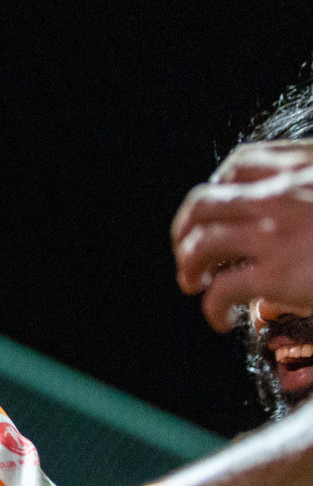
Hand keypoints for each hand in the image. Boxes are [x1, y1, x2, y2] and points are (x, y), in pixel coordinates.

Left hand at [173, 139, 312, 331]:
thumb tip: (287, 221)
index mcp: (305, 169)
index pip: (239, 164)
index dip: (218, 188)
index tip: (216, 212)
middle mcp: (281, 195)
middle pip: (204, 203)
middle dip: (185, 230)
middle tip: (187, 254)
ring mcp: (275, 233)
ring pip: (200, 244)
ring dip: (187, 266)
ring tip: (193, 284)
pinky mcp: (276, 274)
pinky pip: (221, 290)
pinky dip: (210, 308)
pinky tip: (220, 321)